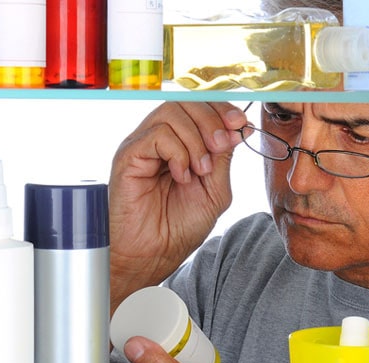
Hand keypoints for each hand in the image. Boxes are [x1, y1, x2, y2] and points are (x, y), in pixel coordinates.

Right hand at [108, 102, 247, 312]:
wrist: (153, 255)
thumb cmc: (178, 228)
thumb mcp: (214, 190)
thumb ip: (223, 158)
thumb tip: (235, 128)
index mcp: (180, 145)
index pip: (199, 107)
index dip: (221, 109)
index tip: (240, 123)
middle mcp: (159, 140)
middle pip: (186, 102)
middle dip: (212, 120)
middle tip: (220, 147)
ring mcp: (143, 146)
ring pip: (172, 112)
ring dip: (196, 139)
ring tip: (199, 170)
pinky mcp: (129, 155)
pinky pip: (158, 134)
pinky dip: (178, 152)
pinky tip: (181, 176)